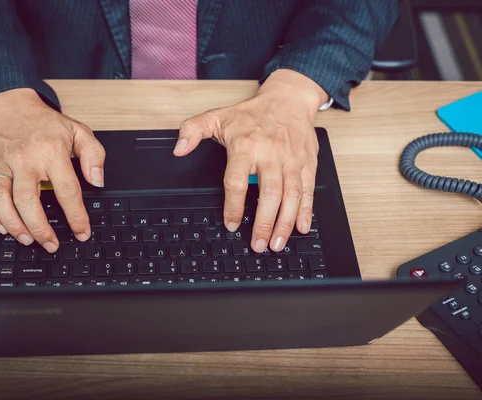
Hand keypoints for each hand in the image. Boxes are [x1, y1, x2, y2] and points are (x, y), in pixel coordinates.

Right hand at [0, 88, 105, 252]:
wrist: (9, 106)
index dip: (76, 216)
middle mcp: (24, 159)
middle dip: (39, 228)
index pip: (67, 190)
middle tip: (51, 244)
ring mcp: (2, 164)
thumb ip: (94, 155)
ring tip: (27, 240)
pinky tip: (2, 227)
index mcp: (51, 151)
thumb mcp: (78, 131)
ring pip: (0, 199)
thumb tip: (98, 181)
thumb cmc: (44, 123)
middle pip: (28, 200)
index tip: (82, 232)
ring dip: (13, 224)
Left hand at [174, 69, 327, 252]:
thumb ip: (192, 131)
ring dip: (285, 223)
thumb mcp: (217, 116)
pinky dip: (306, 211)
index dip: (234, 206)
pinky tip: (301, 228)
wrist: (289, 99)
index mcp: (246, 146)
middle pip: (269, 194)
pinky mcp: (307, 163)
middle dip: (264, 223)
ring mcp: (291, 160)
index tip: (232, 224)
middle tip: (258, 245)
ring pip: (291, 196)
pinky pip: (308, 190)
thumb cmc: (252, 114)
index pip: (237, 181)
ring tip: (276, 244)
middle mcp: (271, 154)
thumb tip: (178, 149)